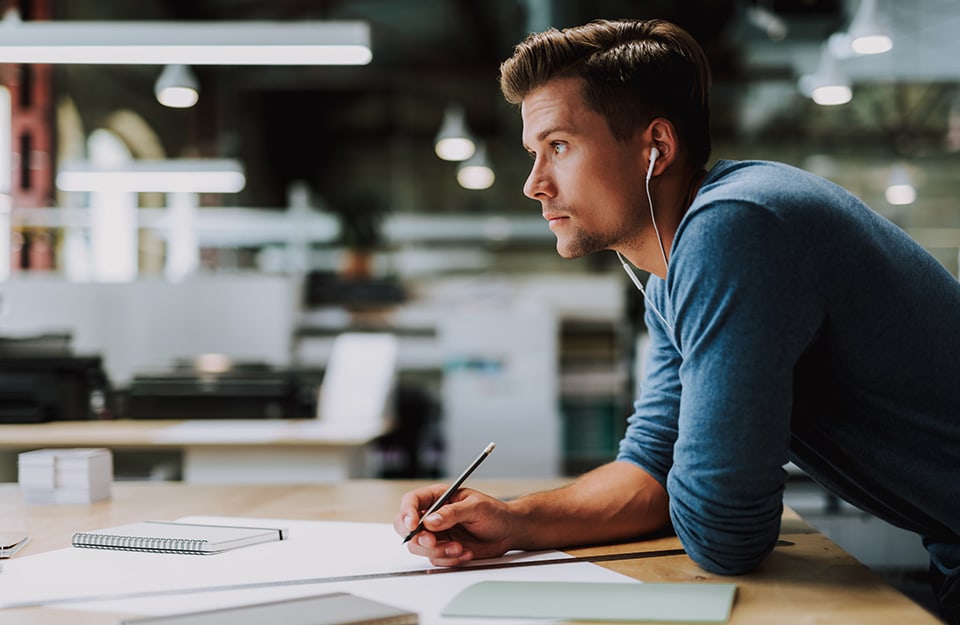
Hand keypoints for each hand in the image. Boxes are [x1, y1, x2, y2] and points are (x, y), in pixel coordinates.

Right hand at [394, 484, 514, 566]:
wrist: (508, 532)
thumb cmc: (495, 513)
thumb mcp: (476, 507)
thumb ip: (452, 513)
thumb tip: (431, 521)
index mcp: (439, 497)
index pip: (411, 501)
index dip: (407, 513)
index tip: (414, 525)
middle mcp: (434, 515)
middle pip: (406, 526)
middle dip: (418, 537)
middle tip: (433, 542)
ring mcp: (437, 534)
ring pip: (419, 546)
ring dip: (438, 551)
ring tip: (460, 548)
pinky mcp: (443, 549)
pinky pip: (435, 558)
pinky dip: (449, 559)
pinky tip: (466, 552)